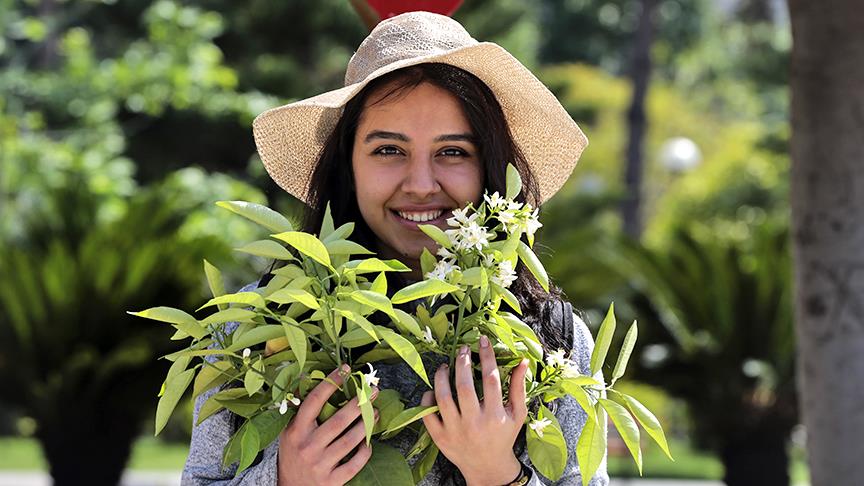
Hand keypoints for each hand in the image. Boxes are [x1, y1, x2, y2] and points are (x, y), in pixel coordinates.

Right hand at [277, 365, 378, 485]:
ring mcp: (320, 465)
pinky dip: (365, 452)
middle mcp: (307, 447)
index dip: (331, 383)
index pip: (314, 402)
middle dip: (359, 404)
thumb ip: (299, 408)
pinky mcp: (331, 482)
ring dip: (366, 425)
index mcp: (297, 431)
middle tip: (373, 391)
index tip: (346, 370)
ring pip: (349, 442)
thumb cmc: (293, 454)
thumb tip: (307, 376)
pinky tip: (369, 443)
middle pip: (338, 421)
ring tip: (375, 413)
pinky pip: (354, 465)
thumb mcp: (289, 431)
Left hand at [421, 335, 529, 485]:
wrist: (488, 467)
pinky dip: (427, 398)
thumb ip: (519, 387)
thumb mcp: (517, 414)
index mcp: (495, 416)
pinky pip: (428, 414)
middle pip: (464, 386)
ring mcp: (455, 431)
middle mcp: (474, 424)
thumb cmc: (504, 435)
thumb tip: (523, 360)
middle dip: (462, 362)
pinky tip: (433, 389)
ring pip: (443, 398)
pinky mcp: (440, 438)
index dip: (487, 356)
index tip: (482, 340)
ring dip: (442, 376)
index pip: (491, 379)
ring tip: (445, 366)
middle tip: (462, 349)